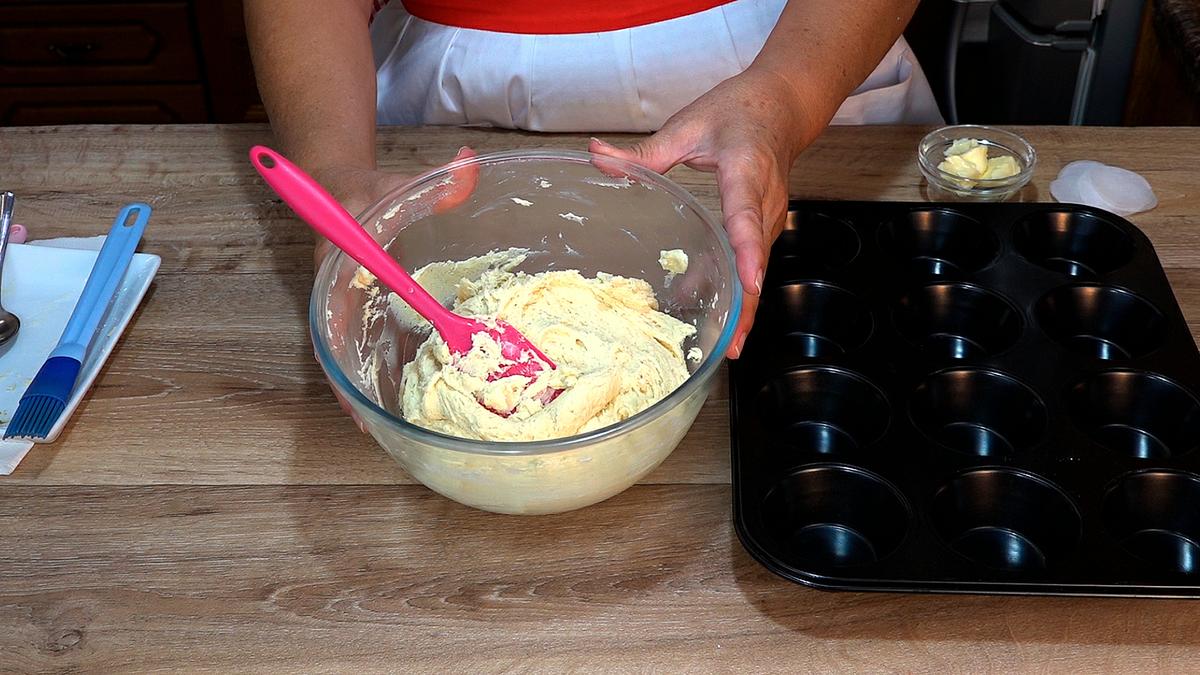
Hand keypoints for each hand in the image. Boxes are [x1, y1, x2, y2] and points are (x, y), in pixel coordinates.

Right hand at [309, 146, 479, 429]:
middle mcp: (340, 300)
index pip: (334, 326)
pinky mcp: (369, 316)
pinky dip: (390, 373)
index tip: (355, 404)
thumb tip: (470, 165)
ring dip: (373, 390)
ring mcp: (353, 312)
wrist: (341, 188)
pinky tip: (413, 397)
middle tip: (376, 435)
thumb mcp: (400, 182)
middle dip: (355, 397)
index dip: (342, 369)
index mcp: (338, 271)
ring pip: (359, 358)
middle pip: (343, 355)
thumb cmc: (368, 190)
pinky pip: (378, 349)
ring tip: (392, 433)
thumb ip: (438, 180)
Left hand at [589, 66, 823, 357]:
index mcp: (745, 170)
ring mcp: (769, 216)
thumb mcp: (688, 125)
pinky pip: (752, 263)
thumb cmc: (739, 111)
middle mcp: (764, 200)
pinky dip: (740, 292)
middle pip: (757, 259)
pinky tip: (717, 318)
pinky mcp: (765, 226)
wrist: (783, 105)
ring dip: (744, 307)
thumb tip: (595, 156)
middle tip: (731, 344)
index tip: (750, 281)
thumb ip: (644, 151)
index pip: (746, 214)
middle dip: (747, 303)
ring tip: (725, 346)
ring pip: (757, 268)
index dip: (747, 251)